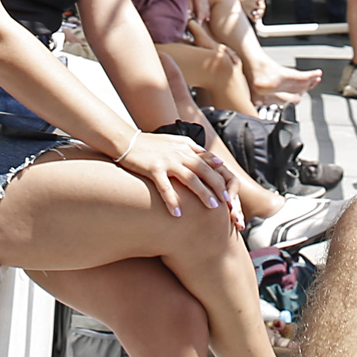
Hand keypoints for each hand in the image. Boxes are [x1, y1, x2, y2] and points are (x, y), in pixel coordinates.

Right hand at [113, 133, 232, 218]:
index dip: (221, 177)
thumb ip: (197, 151)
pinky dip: (172, 201)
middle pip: (204, 171)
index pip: (209, 163)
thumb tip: (217, 161)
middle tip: (227, 201)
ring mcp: (167, 161)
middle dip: (217, 186)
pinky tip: (178, 214)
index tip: (230, 191)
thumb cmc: (152, 145)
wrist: (127, 141)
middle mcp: (180, 153)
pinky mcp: (153, 169)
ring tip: (212, 207)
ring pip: (190, 178)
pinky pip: (165, 187)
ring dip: (202, 193)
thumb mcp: (177, 143)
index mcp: (186, 148)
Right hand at [239, 0, 266, 22]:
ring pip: (259, 13)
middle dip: (262, 8)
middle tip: (260, 10)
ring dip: (260, 14)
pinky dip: (255, 19)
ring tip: (258, 14)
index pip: (262, 0)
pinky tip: (255, 19)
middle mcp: (252, 3)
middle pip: (263, 7)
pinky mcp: (246, 13)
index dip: (262, 2)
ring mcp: (250, 9)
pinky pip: (253, 18)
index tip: (260, 3)